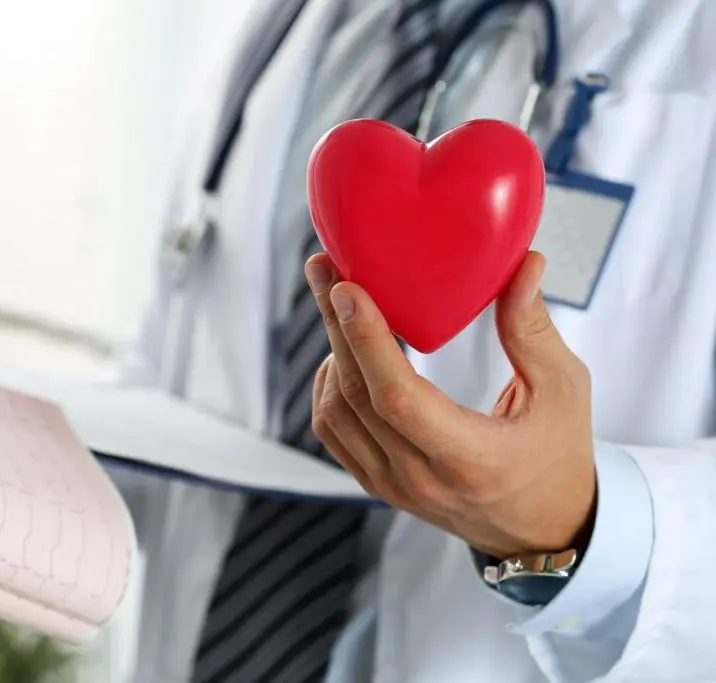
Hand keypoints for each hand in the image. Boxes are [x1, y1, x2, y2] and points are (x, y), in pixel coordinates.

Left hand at [307, 251, 596, 558]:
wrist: (542, 528)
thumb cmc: (558, 454)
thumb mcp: (564, 390)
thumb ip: (533, 329)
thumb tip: (525, 262)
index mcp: (471, 460)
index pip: (398, 398)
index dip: (366, 340)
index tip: (347, 288)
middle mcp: (421, 479)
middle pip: (356, 395)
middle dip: (335, 324)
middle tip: (323, 269)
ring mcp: (392, 486)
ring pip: (335, 412)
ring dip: (331, 351)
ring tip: (339, 305)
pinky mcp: (377, 484)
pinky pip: (333, 432)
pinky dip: (328, 386)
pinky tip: (343, 352)